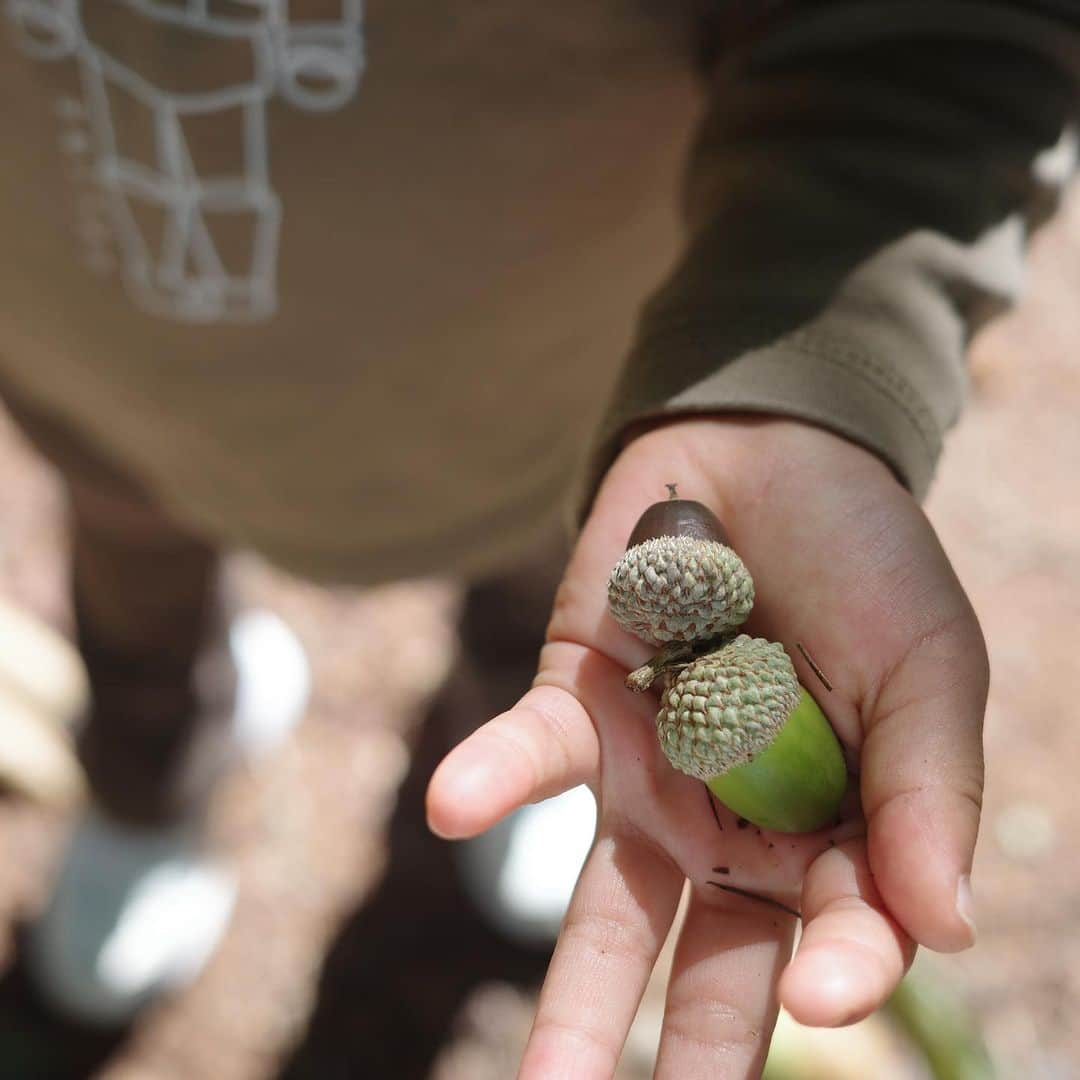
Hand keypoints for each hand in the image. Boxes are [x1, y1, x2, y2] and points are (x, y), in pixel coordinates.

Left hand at [426, 417, 986, 1077]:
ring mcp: (650, 775)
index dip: (842, 972)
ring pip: (607, 909)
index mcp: (838, 828)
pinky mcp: (576, 706)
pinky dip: (495, 779)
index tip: (830, 992)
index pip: (839, 934)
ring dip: (574, 1001)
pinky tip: (454, 807)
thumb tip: (946, 929)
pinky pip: (534, 755)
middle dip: (682, 1059)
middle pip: (705, 966)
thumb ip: (929, 792)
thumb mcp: (928, 666)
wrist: (772, 450)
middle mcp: (736, 823)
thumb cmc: (868, 560)